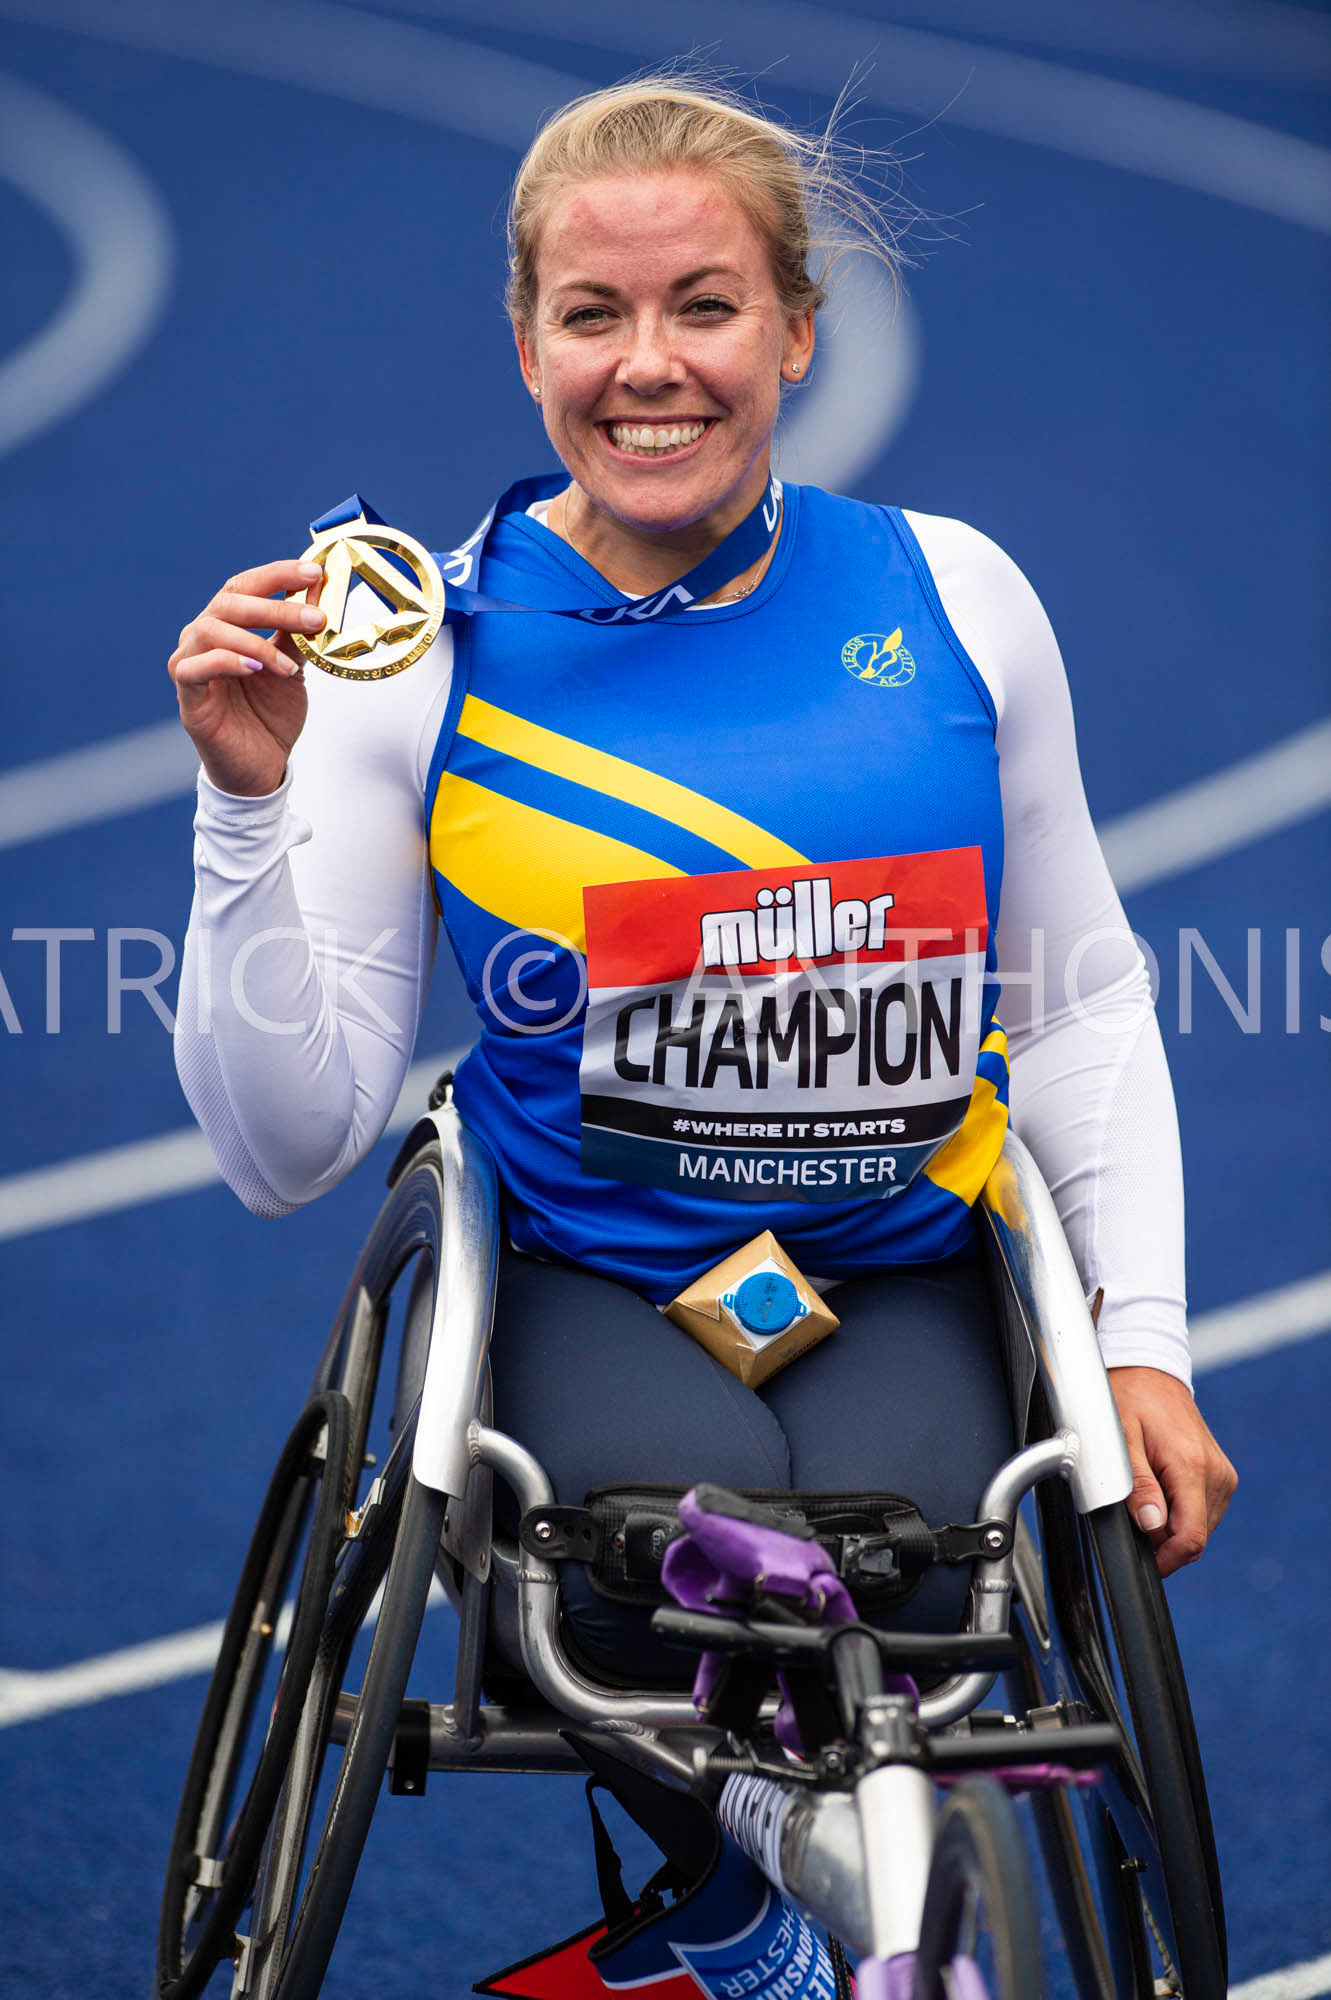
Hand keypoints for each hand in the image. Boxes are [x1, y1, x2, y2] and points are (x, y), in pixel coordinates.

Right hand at [168, 560, 325, 796]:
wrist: (262, 766)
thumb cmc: (271, 714)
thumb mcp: (292, 665)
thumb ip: (297, 632)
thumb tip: (317, 590)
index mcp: (228, 624)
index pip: (245, 586)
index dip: (277, 574)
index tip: (313, 572)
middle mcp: (203, 637)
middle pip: (230, 603)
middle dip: (276, 607)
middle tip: (315, 619)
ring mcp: (191, 664)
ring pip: (211, 631)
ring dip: (256, 642)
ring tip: (288, 666)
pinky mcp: (188, 697)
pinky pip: (195, 669)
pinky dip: (226, 662)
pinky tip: (254, 669)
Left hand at [1108, 1366, 1236, 1576]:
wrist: (1150, 1373)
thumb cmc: (1130, 1400)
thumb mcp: (1120, 1438)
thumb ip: (1137, 1484)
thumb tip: (1151, 1525)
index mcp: (1192, 1467)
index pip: (1191, 1537)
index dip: (1166, 1558)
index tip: (1144, 1560)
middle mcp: (1216, 1474)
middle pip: (1195, 1536)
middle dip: (1163, 1539)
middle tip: (1132, 1513)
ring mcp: (1222, 1475)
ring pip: (1200, 1527)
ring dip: (1172, 1524)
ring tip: (1145, 1492)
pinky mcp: (1221, 1475)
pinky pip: (1203, 1511)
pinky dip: (1181, 1510)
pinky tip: (1160, 1487)